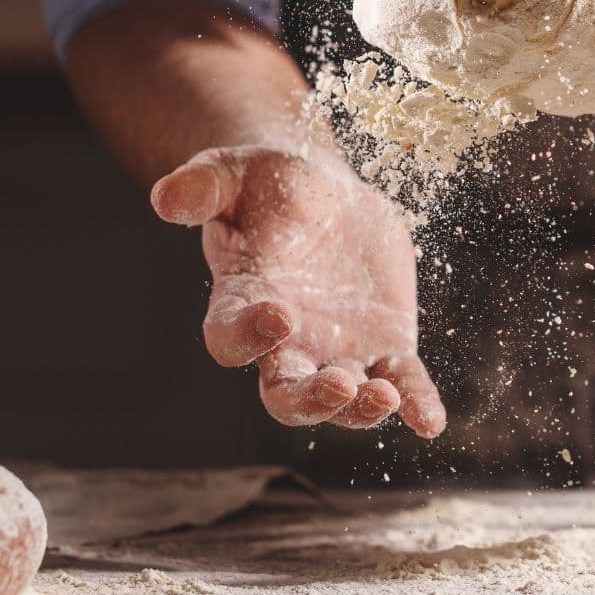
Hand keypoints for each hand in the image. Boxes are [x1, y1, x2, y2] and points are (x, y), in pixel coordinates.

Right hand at [151, 147, 445, 436]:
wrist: (324, 195)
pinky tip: (429, 421)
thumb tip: (165, 195)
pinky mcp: (385, 345)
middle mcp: (286, 344)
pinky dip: (416, 402)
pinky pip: (401, 382)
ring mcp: (338, 351)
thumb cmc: (268, 186)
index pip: (232, 338)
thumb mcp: (234, 172)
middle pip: (287, 395)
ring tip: (385, 398)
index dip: (249, 336)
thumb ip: (202, 186)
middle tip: (338, 385)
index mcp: (242, 303)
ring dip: (362, 408)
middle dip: (311, 399)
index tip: (279, 315)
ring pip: (344, 401)